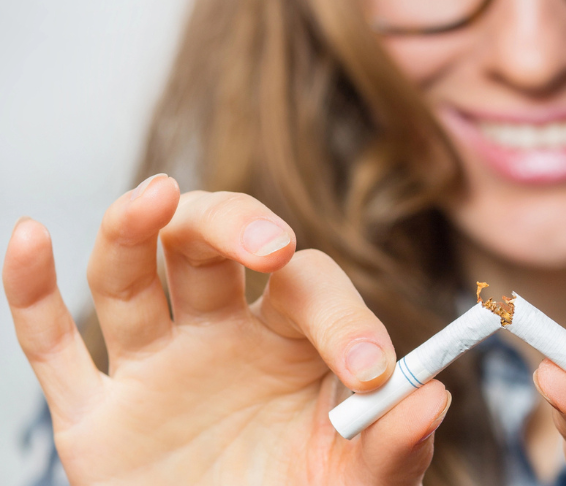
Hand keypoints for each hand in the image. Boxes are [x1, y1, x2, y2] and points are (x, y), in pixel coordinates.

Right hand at [3, 175, 449, 484]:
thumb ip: (397, 440)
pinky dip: (30, 290)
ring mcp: (153, 367)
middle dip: (236, 227)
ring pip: (129, 274)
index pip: (310, 287)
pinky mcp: (94, 412)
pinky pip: (50, 343)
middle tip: (271, 245)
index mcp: (292, 341)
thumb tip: (436, 394)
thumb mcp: (363, 480)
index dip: (343, 317)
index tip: (371, 372)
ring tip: (155, 197)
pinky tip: (30, 237)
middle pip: (211, 243)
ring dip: (135, 228)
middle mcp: (219, 335)